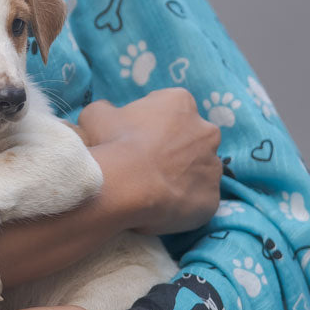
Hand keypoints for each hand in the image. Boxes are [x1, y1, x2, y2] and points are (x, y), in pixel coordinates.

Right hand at [78, 89, 220, 235]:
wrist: (125, 187)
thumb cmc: (113, 144)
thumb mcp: (96, 115)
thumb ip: (107, 110)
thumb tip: (109, 114)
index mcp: (181, 103)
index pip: (171, 108)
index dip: (152, 123)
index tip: (136, 137)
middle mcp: (206, 131)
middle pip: (192, 138)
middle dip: (175, 148)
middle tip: (146, 163)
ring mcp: (213, 167)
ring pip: (199, 170)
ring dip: (182, 176)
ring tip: (153, 189)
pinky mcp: (212, 199)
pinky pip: (198, 200)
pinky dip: (184, 203)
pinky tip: (162, 206)